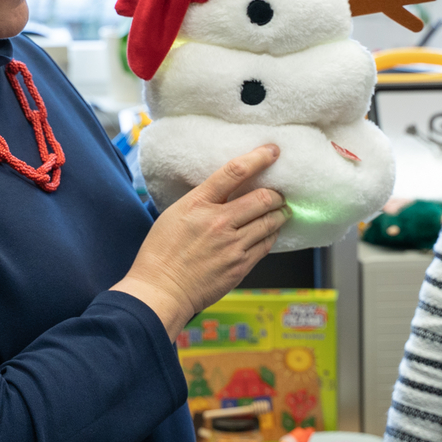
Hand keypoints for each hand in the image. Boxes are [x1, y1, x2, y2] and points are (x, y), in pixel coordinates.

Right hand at [112, 145, 288, 337]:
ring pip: (270, 221)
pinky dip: (271, 234)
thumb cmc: (161, 253)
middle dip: (276, 194)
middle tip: (278, 193)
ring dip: (280, 213)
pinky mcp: (240, 266)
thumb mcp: (176, 214)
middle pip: (263, 198)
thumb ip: (203, 200)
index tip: (272, 151)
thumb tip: (227, 190)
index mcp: (198, 203)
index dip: (259, 158)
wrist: (161, 291)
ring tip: (280, 211)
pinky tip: (269, 232)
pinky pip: (266, 244)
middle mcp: (219, 222)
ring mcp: (232, 245)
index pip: (235, 171)